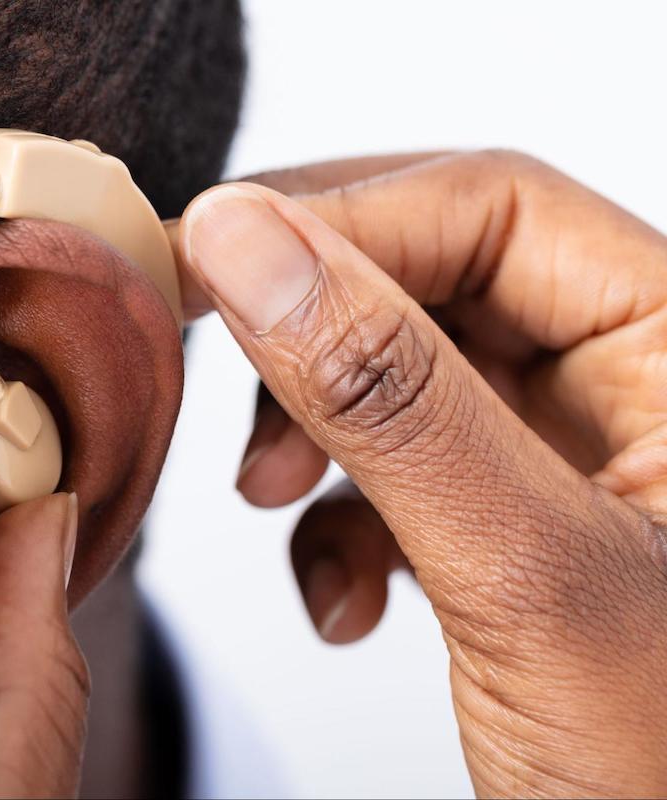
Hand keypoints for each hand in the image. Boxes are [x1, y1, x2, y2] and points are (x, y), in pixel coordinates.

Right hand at [179, 151, 666, 795]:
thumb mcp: (523, 572)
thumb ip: (385, 396)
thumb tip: (246, 241)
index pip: (494, 208)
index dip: (339, 220)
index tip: (206, 259)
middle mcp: (629, 381)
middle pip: (432, 276)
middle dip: (308, 330)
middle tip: (204, 351)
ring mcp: (567, 454)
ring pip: (396, 372)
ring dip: (308, 432)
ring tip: (265, 499)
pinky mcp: (511, 522)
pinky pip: (394, 467)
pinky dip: (335, 521)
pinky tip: (341, 598)